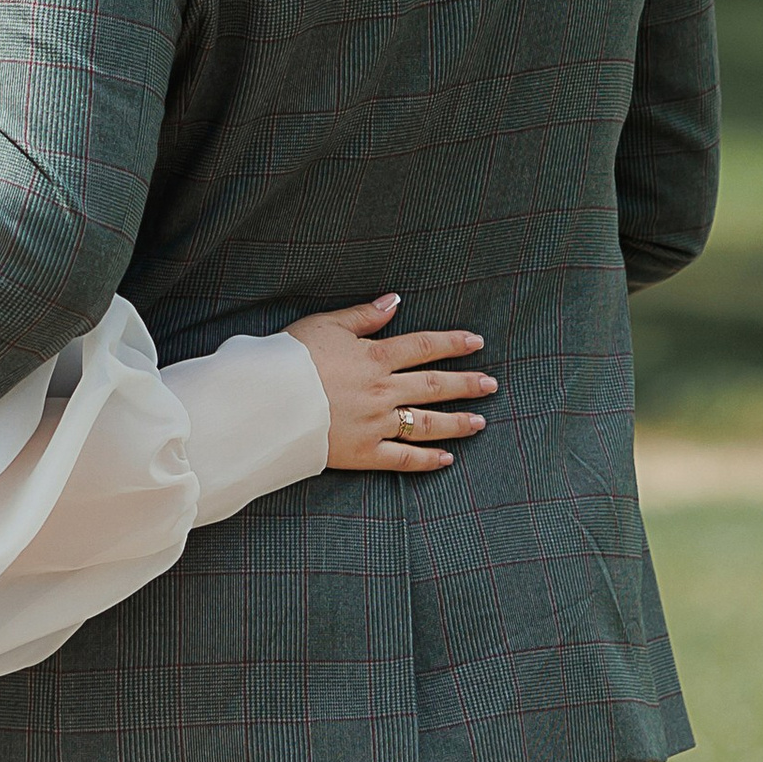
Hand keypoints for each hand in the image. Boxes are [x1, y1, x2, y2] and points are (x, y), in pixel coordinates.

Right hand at [288, 294, 495, 471]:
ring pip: (426, 423)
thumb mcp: (326, 325)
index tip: (477, 342)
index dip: (452, 343)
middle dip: (466, 385)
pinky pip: (403, 459)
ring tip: (480, 422)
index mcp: (375, 357)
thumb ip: (363, 316)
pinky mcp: (364, 452)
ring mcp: (377, 424)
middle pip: (433, 386)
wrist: (270, 401)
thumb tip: (395, 301)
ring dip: (457, 422)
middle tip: (492, 385)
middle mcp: (383, 391)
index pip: (424, 346)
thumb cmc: (291, 357)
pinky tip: (447, 459)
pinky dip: (427, 460)